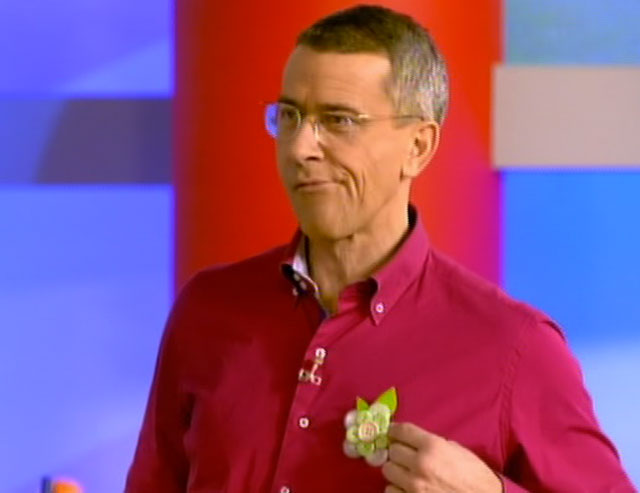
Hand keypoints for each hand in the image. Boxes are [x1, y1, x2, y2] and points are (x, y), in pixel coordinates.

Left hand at [382, 422, 502, 492]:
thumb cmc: (474, 475)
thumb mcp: (455, 449)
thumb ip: (431, 443)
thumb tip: (410, 441)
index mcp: (432, 446)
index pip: (401, 431)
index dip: (394, 431)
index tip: (393, 433)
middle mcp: (420, 464)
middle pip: (392, 451)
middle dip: (398, 453)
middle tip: (405, 456)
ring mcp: (414, 486)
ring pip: (388, 471)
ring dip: (396, 471)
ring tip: (406, 474)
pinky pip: (390, 491)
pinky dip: (397, 489)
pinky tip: (407, 489)